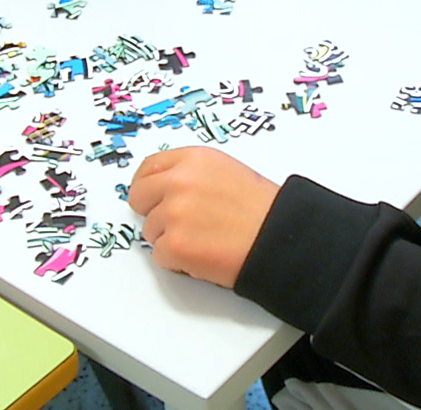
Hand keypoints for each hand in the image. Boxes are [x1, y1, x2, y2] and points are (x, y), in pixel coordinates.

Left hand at [126, 147, 278, 288]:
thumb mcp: (226, 172)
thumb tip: (165, 188)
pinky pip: (160, 256)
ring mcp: (174, 213)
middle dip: (154, 213)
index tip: (148, 196)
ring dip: (170, 239)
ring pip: (150, 230)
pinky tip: (203, 255)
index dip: (147, 186)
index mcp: (193, 159)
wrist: (281, 239)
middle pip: (139, 198)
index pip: (148, 168)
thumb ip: (191, 174)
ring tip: (204, 239)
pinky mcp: (174, 245)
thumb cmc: (262, 210)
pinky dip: (177, 261)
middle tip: (177, 225)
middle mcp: (179, 181)